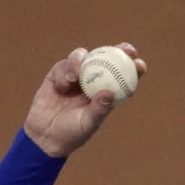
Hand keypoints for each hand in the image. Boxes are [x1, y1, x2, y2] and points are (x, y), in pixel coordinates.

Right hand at [23, 42, 146, 157]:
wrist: (45, 136)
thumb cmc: (72, 133)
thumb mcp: (88, 123)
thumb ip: (98, 109)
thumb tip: (109, 92)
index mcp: (105, 94)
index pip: (123, 77)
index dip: (133, 68)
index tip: (139, 64)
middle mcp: (93, 81)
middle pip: (108, 60)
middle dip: (119, 50)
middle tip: (125, 49)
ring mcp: (76, 76)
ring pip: (84, 57)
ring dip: (80, 62)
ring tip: (73, 77)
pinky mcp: (58, 74)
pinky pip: (64, 65)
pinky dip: (64, 72)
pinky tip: (61, 87)